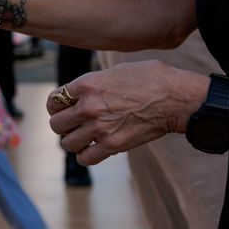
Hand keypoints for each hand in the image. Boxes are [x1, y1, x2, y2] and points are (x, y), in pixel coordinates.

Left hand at [46, 62, 201, 166]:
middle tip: (74, 125)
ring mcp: (99, 127)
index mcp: (87, 84)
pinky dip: (86, 155)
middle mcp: (88, 106)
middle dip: (63, 125)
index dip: (57, 107)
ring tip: (84, 138)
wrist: (175, 98)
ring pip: (67, 143)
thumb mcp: (117, 70)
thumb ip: (95, 83)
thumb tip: (84, 91)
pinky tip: (94, 149)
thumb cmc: (152, 79)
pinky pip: (85, 158)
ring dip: (73, 141)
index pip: (53, 100)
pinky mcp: (112, 145)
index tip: (65, 110)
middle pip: (56, 124)